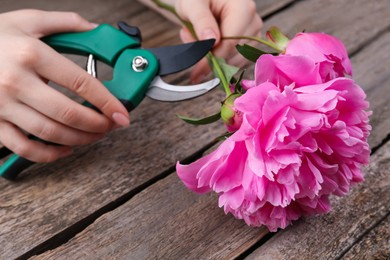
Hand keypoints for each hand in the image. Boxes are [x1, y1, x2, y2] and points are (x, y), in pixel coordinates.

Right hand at [0, 10, 129, 162]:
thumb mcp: (27, 20)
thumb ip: (64, 22)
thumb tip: (95, 29)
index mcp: (31, 54)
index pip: (81, 82)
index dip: (107, 101)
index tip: (122, 113)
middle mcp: (16, 81)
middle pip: (68, 113)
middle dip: (98, 124)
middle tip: (111, 125)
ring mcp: (3, 105)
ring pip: (50, 133)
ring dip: (80, 139)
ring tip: (95, 136)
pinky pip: (23, 147)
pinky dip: (49, 154)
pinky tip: (66, 149)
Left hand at [174, 0, 262, 82]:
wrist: (201, 0)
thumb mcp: (192, 4)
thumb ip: (201, 20)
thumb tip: (212, 41)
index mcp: (243, 8)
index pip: (230, 43)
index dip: (213, 58)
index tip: (197, 68)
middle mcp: (253, 21)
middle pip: (233, 53)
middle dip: (209, 54)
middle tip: (189, 39)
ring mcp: (253, 34)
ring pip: (233, 60)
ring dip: (212, 56)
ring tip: (196, 38)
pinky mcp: (248, 44)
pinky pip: (234, 61)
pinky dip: (218, 58)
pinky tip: (206, 43)